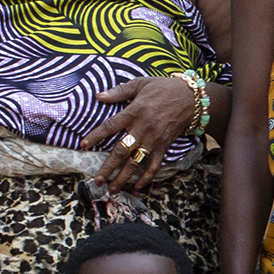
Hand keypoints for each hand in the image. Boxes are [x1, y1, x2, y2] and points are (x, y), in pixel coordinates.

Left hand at [83, 72, 201, 189]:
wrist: (190, 98)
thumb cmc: (163, 88)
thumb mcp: (140, 83)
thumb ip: (119, 91)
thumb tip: (98, 96)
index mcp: (134, 111)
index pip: (110, 126)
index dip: (96, 136)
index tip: (83, 146)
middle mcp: (142, 128)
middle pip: (121, 151)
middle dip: (108, 167)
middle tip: (97, 180)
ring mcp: (154, 139)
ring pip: (136, 162)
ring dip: (123, 177)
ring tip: (112, 189)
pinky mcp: (164, 146)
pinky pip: (154, 165)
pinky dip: (147, 177)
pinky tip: (138, 187)